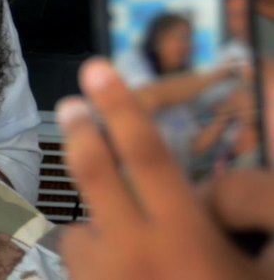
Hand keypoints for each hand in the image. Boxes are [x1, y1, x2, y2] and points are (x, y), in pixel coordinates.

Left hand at [58, 58, 268, 278]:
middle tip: (73, 106)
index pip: (146, 155)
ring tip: (135, 251)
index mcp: (186, 239)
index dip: (120, 107)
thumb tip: (215, 181)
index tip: (97, 70)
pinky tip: (127, 277)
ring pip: (83, 228)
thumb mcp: (267, 270)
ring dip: (102, 226)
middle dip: (81, 132)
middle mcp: (134, 254)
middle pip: (94, 173)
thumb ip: (251, 212)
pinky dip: (99, 263)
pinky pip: (81, 265)